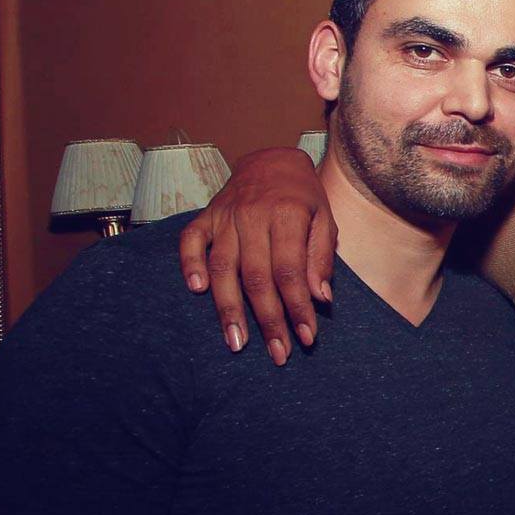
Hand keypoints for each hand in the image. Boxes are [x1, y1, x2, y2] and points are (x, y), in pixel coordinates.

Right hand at [177, 147, 334, 365]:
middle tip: (277, 353)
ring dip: (229, 308)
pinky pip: (191, 241)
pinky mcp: (205, 216)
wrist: (272, 160)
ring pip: (223, 267)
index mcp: (286, 215)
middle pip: (257, 277)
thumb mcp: (325, 219)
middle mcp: (252, 216)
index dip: (298, 307)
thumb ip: (321, 257)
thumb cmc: (303, 198)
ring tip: (237, 342)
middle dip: (268, 320)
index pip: (290, 271)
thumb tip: (320, 298)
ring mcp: (224, 216)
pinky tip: (197, 291)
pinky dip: (190, 265)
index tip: (306, 337)